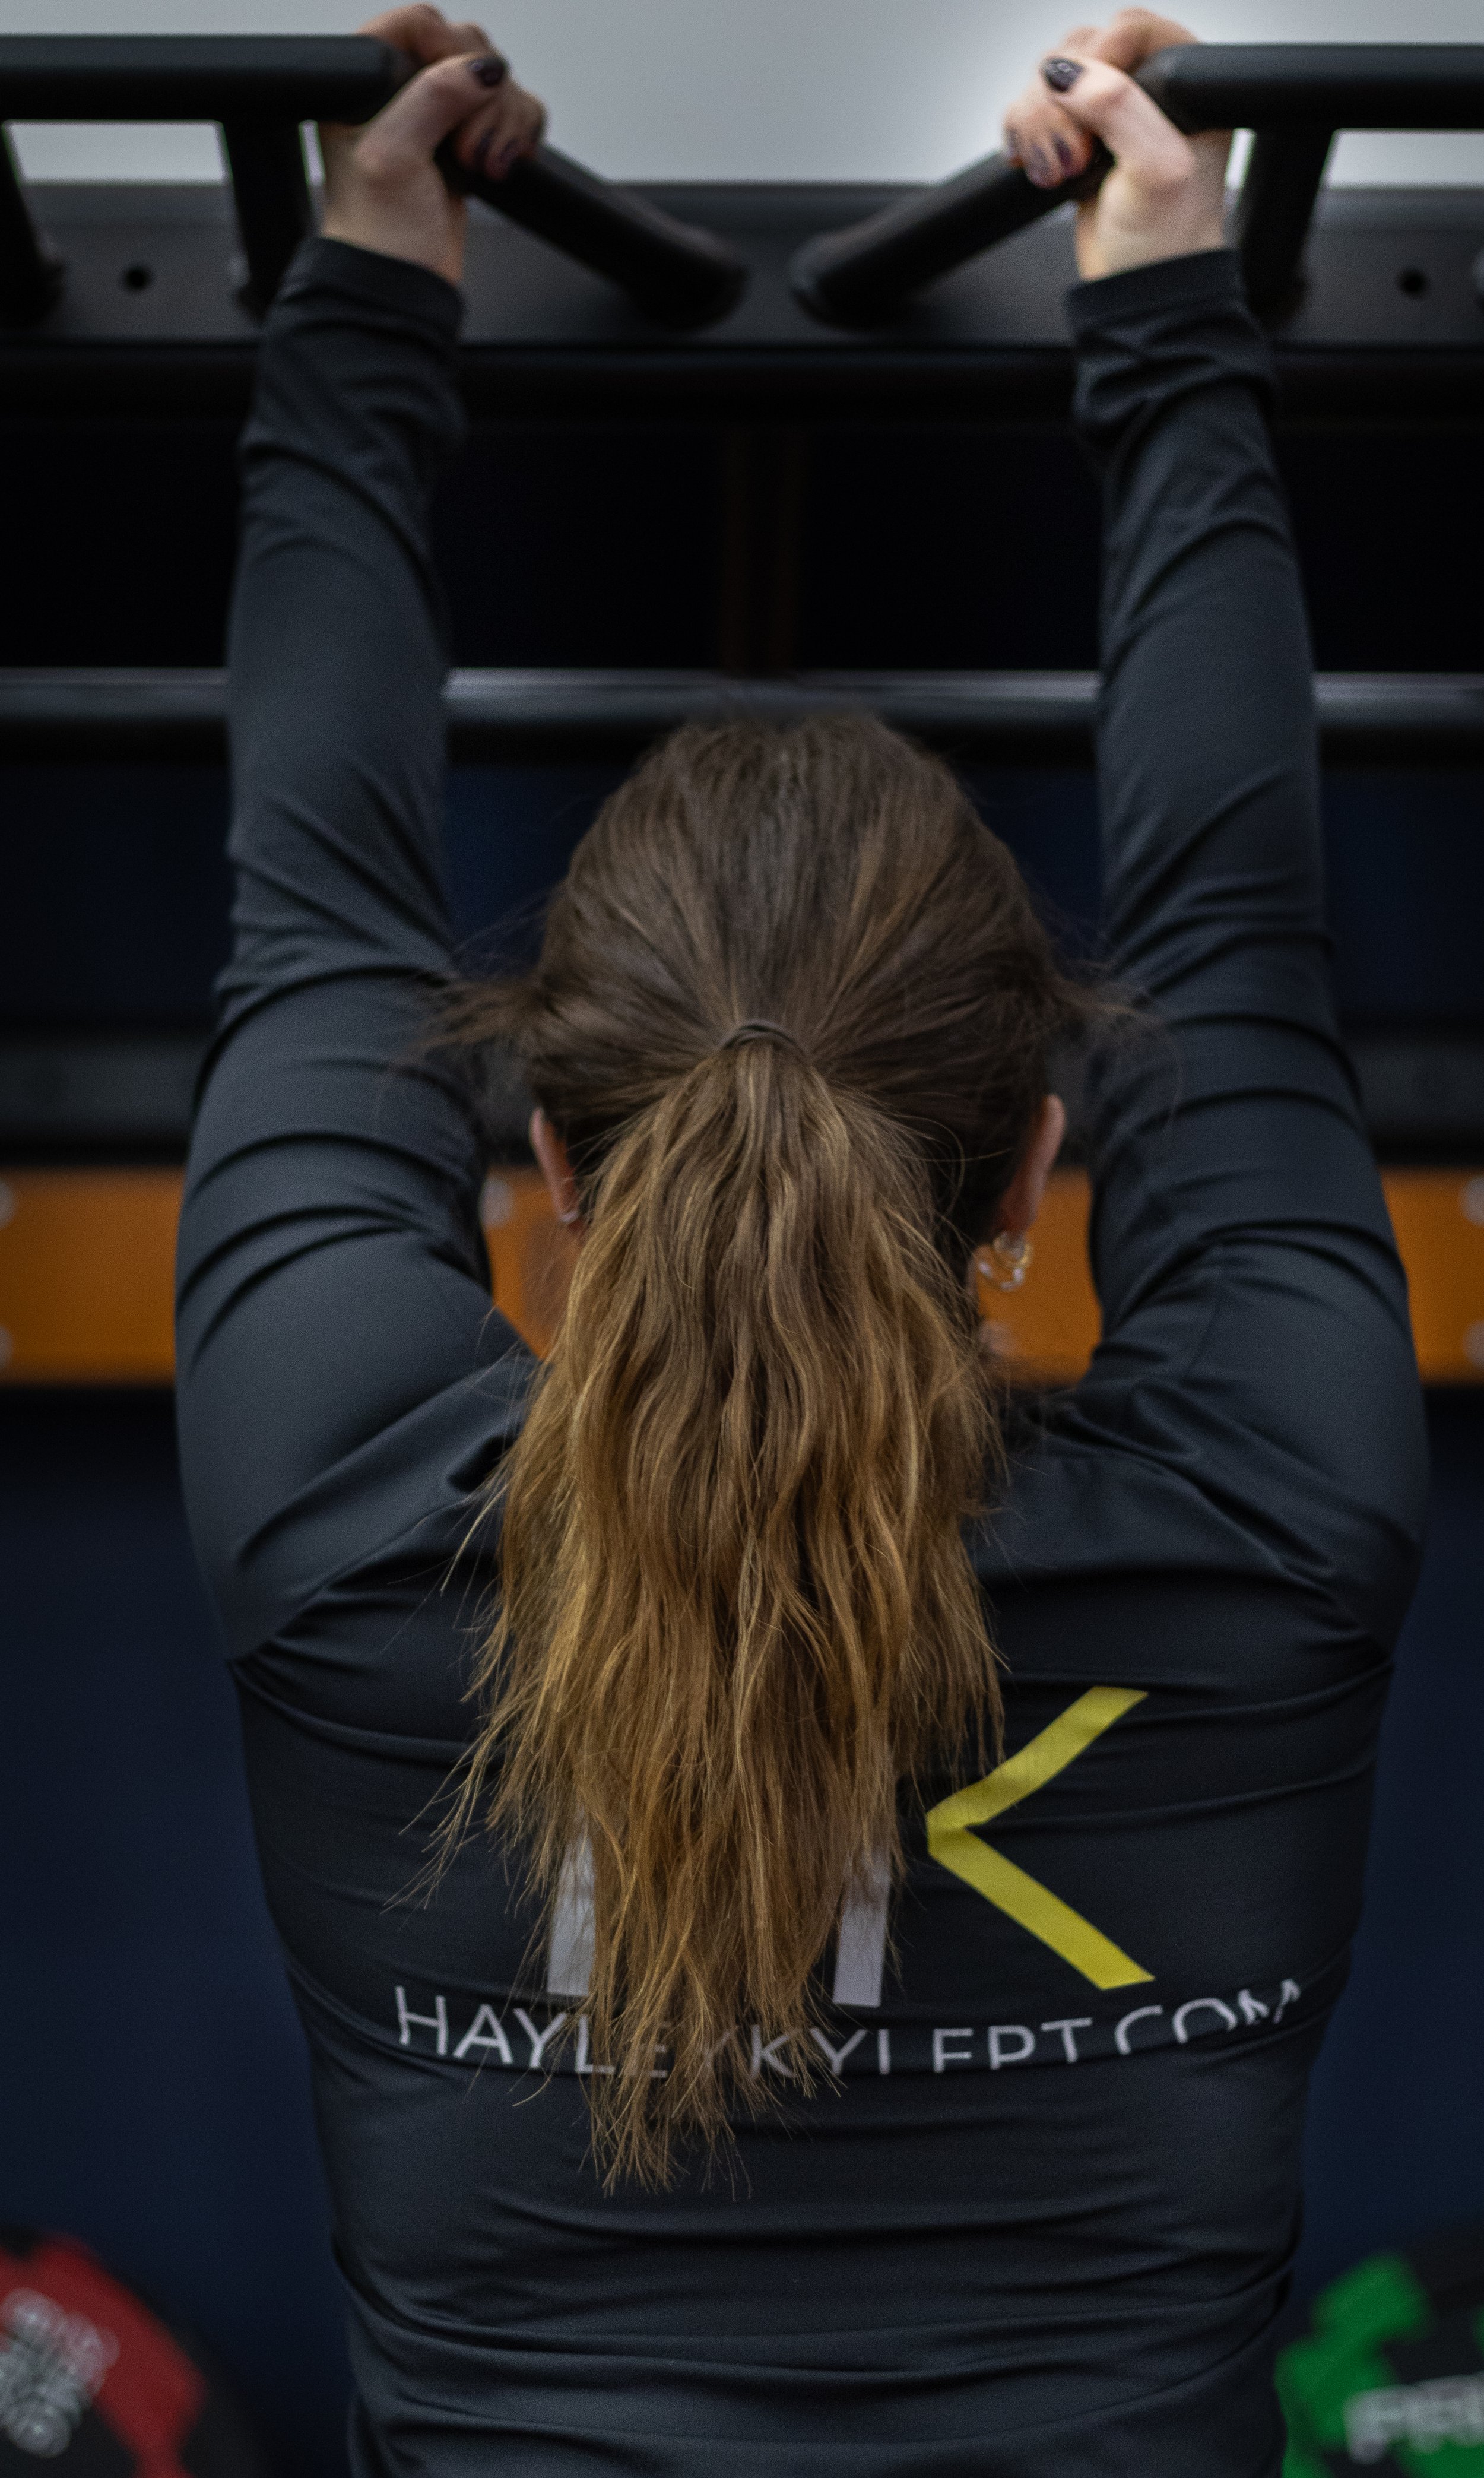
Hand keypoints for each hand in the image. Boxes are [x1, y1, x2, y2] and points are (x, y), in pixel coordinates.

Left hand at [320, 4, 545, 287]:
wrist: (402, 286)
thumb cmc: (378, 232)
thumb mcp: (393, 156)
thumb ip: (431, 98)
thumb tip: (480, 68)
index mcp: (368, 79)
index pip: (418, 23)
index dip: (447, 49)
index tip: (457, 91)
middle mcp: (404, 90)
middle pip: (468, 47)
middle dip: (483, 97)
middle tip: (465, 148)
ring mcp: (440, 117)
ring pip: (497, 81)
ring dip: (503, 123)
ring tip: (480, 167)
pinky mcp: (470, 142)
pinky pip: (515, 112)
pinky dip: (518, 135)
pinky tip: (499, 168)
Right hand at [1002, 10, 1229, 281]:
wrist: (1139, 289)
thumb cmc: (1165, 240)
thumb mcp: (1155, 171)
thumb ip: (1120, 107)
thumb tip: (1067, 74)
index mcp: (1183, 83)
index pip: (1129, 29)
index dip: (1098, 63)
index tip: (1089, 114)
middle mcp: (1147, 88)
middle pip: (1080, 48)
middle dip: (1059, 103)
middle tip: (1075, 157)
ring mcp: (1108, 113)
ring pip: (1049, 78)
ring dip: (1038, 124)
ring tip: (1058, 173)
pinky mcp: (1076, 137)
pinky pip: (1032, 109)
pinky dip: (1024, 135)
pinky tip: (1040, 169)